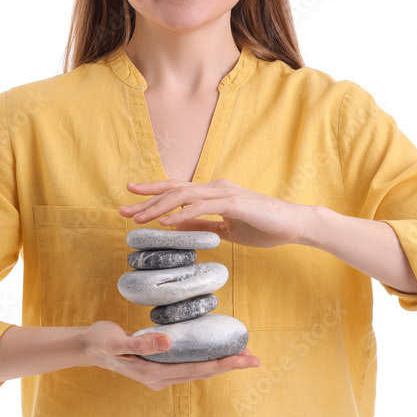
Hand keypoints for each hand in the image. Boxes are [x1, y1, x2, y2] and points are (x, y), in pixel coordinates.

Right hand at [85, 321, 259, 390]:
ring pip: (197, 370)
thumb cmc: (102, 341)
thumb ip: (142, 341)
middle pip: (202, 372)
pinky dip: (205, 359)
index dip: (223, 364)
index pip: (197, 369)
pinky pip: (188, 365)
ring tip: (242, 355)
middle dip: (229, 365)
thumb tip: (169, 341)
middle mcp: (160, 377)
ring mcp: (160, 374)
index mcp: (154, 373)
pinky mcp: (159, 366)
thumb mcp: (117, 340)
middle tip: (255, 358)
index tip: (244, 359)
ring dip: (220, 364)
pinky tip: (214, 353)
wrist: (88, 347)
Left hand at [118, 178, 309, 248]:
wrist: (294, 225)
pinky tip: (167, 222)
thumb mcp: (226, 229)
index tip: (130, 201)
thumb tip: (177, 228)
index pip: (177, 190)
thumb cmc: (264, 226)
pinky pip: (202, 206)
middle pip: (174, 189)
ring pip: (183, 195)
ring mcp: (224, 193)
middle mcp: (215, 187)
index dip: (152, 194)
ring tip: (138, 217)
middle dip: (146, 198)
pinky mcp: (234, 202)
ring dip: (158, 206)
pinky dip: (182, 213)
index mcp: (213, 193)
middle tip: (122, 209)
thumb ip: (203, 226)